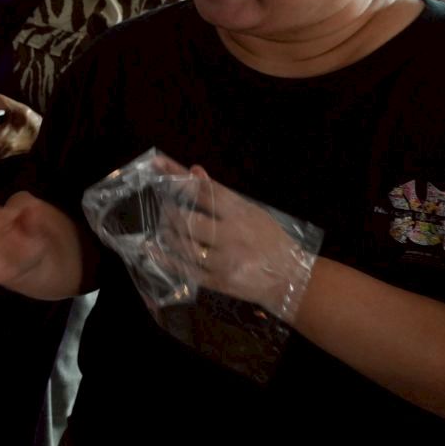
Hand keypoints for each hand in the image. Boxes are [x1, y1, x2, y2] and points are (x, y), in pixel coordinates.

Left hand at [171, 164, 316, 317]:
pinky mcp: (218, 281)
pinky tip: (152, 248)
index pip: (203, 190)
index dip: (177, 175)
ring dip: (168, 231)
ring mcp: (224, 261)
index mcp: (241, 214)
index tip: (158, 163)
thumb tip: (194, 171)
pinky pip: (185, 269)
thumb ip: (221, 194)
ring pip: (183, 244)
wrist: (292, 279)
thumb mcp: (252, 211)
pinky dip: (165, 258)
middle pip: (188, 219)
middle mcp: (231, 236)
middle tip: (166, 205)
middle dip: (170, 210)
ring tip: (165, 225)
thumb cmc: (271, 240)